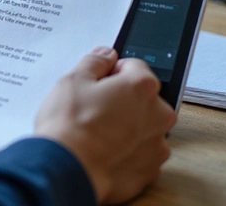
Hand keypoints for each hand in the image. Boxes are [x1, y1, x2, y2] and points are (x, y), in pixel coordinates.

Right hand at [34, 47, 177, 204]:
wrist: (67, 170)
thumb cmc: (70, 126)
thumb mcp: (73, 80)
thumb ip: (95, 62)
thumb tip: (105, 55)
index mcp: (142, 87)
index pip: (134, 66)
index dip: (112, 72)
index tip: (97, 83)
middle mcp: (158, 115)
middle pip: (142, 98)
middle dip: (122, 100)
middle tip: (93, 109)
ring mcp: (156, 145)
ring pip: (142, 128)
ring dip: (126, 127)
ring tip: (95, 133)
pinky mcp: (149, 171)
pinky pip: (139, 155)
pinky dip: (125, 153)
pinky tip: (102, 152)